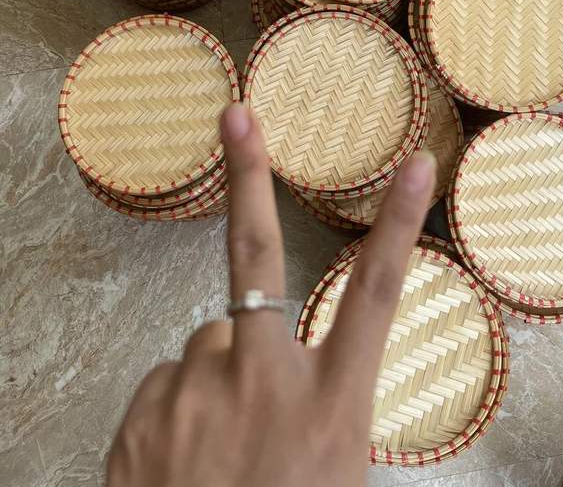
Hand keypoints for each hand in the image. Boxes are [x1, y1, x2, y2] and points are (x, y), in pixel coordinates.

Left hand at [106, 103, 435, 486]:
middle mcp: (262, 385)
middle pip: (257, 259)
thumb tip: (289, 363)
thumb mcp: (333, 476)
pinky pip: (169, 380)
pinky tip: (184, 460)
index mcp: (330, 409)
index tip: (416, 164)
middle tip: (235, 116)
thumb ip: (319, 408)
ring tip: (219, 448)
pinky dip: (180, 404)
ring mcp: (194, 394)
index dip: (399, 225)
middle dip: (247, 179)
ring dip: (218, 374)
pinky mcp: (141, 412)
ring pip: (210, 343)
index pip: (376, 297)